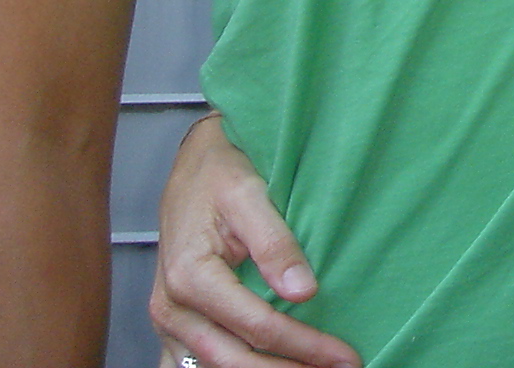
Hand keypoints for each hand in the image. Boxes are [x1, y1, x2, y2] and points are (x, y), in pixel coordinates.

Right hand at [149, 114, 359, 367]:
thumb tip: (304, 291)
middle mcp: (171, 307)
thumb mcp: (249, 192)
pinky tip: (270, 365)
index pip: (257, 326)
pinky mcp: (174, 323)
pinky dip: (233, 367)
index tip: (344, 357)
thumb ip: (274, 242)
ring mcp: (169, 320)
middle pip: (235, 358)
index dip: (304, 345)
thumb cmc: (220, 173)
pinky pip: (198, 362)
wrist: (191, 166)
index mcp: (190, 275)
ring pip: (216, 366)